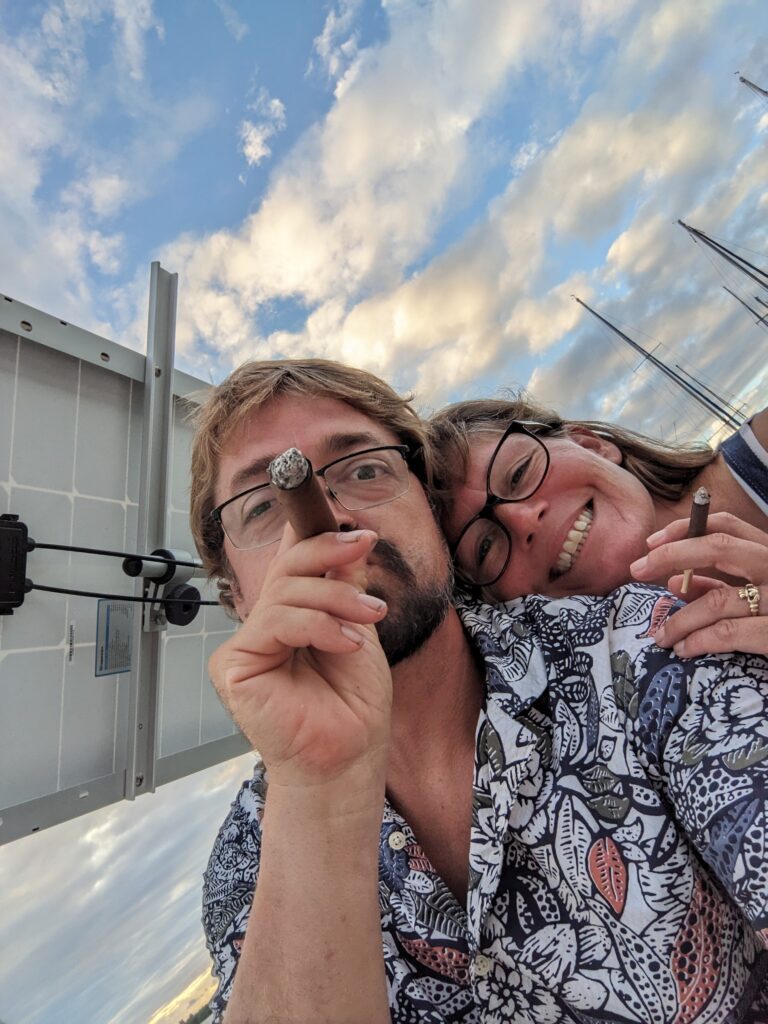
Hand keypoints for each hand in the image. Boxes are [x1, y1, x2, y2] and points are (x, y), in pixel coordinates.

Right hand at [209, 528, 392, 790]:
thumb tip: (345, 535)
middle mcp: (263, 625)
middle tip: (364, 542)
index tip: (347, 518)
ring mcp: (246, 645)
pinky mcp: (235, 665)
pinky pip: (276, 622)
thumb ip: (343, 585)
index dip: (311, 533)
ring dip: (336, 596)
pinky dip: (318, 625)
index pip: (290, 561)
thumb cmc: (353, 704)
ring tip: (370, 616)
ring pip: (284, 591)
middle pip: (285, 568)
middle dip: (327, 549)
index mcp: (290, 614)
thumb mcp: (357, 628)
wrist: (350, 757)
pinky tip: (346, 643)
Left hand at [630, 511, 767, 655]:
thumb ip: (723, 586)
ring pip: (718, 599)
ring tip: (661, 636)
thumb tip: (675, 582)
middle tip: (637, 569)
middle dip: (672, 555)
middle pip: (720, 547)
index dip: (685, 529)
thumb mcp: (758, 597)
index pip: (728, 526)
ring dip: (679, 618)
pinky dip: (699, 639)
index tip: (651, 543)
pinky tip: (684, 649)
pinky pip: (729, 632)